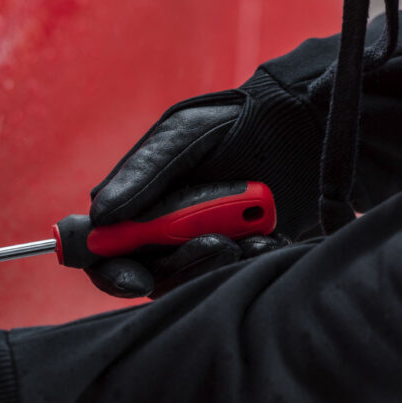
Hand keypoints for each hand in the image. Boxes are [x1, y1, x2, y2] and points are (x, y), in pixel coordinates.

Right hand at [88, 70, 322, 297]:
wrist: (301, 125)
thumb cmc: (232, 123)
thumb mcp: (181, 137)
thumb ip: (141, 174)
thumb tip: (100, 214)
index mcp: (136, 205)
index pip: (106, 253)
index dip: (112, 271)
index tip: (135, 278)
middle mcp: (162, 231)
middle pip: (150, 274)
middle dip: (181, 266)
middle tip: (217, 244)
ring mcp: (199, 244)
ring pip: (191, 279)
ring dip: (218, 262)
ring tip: (250, 236)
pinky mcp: (237, 253)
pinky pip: (232, 275)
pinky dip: (248, 261)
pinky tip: (266, 238)